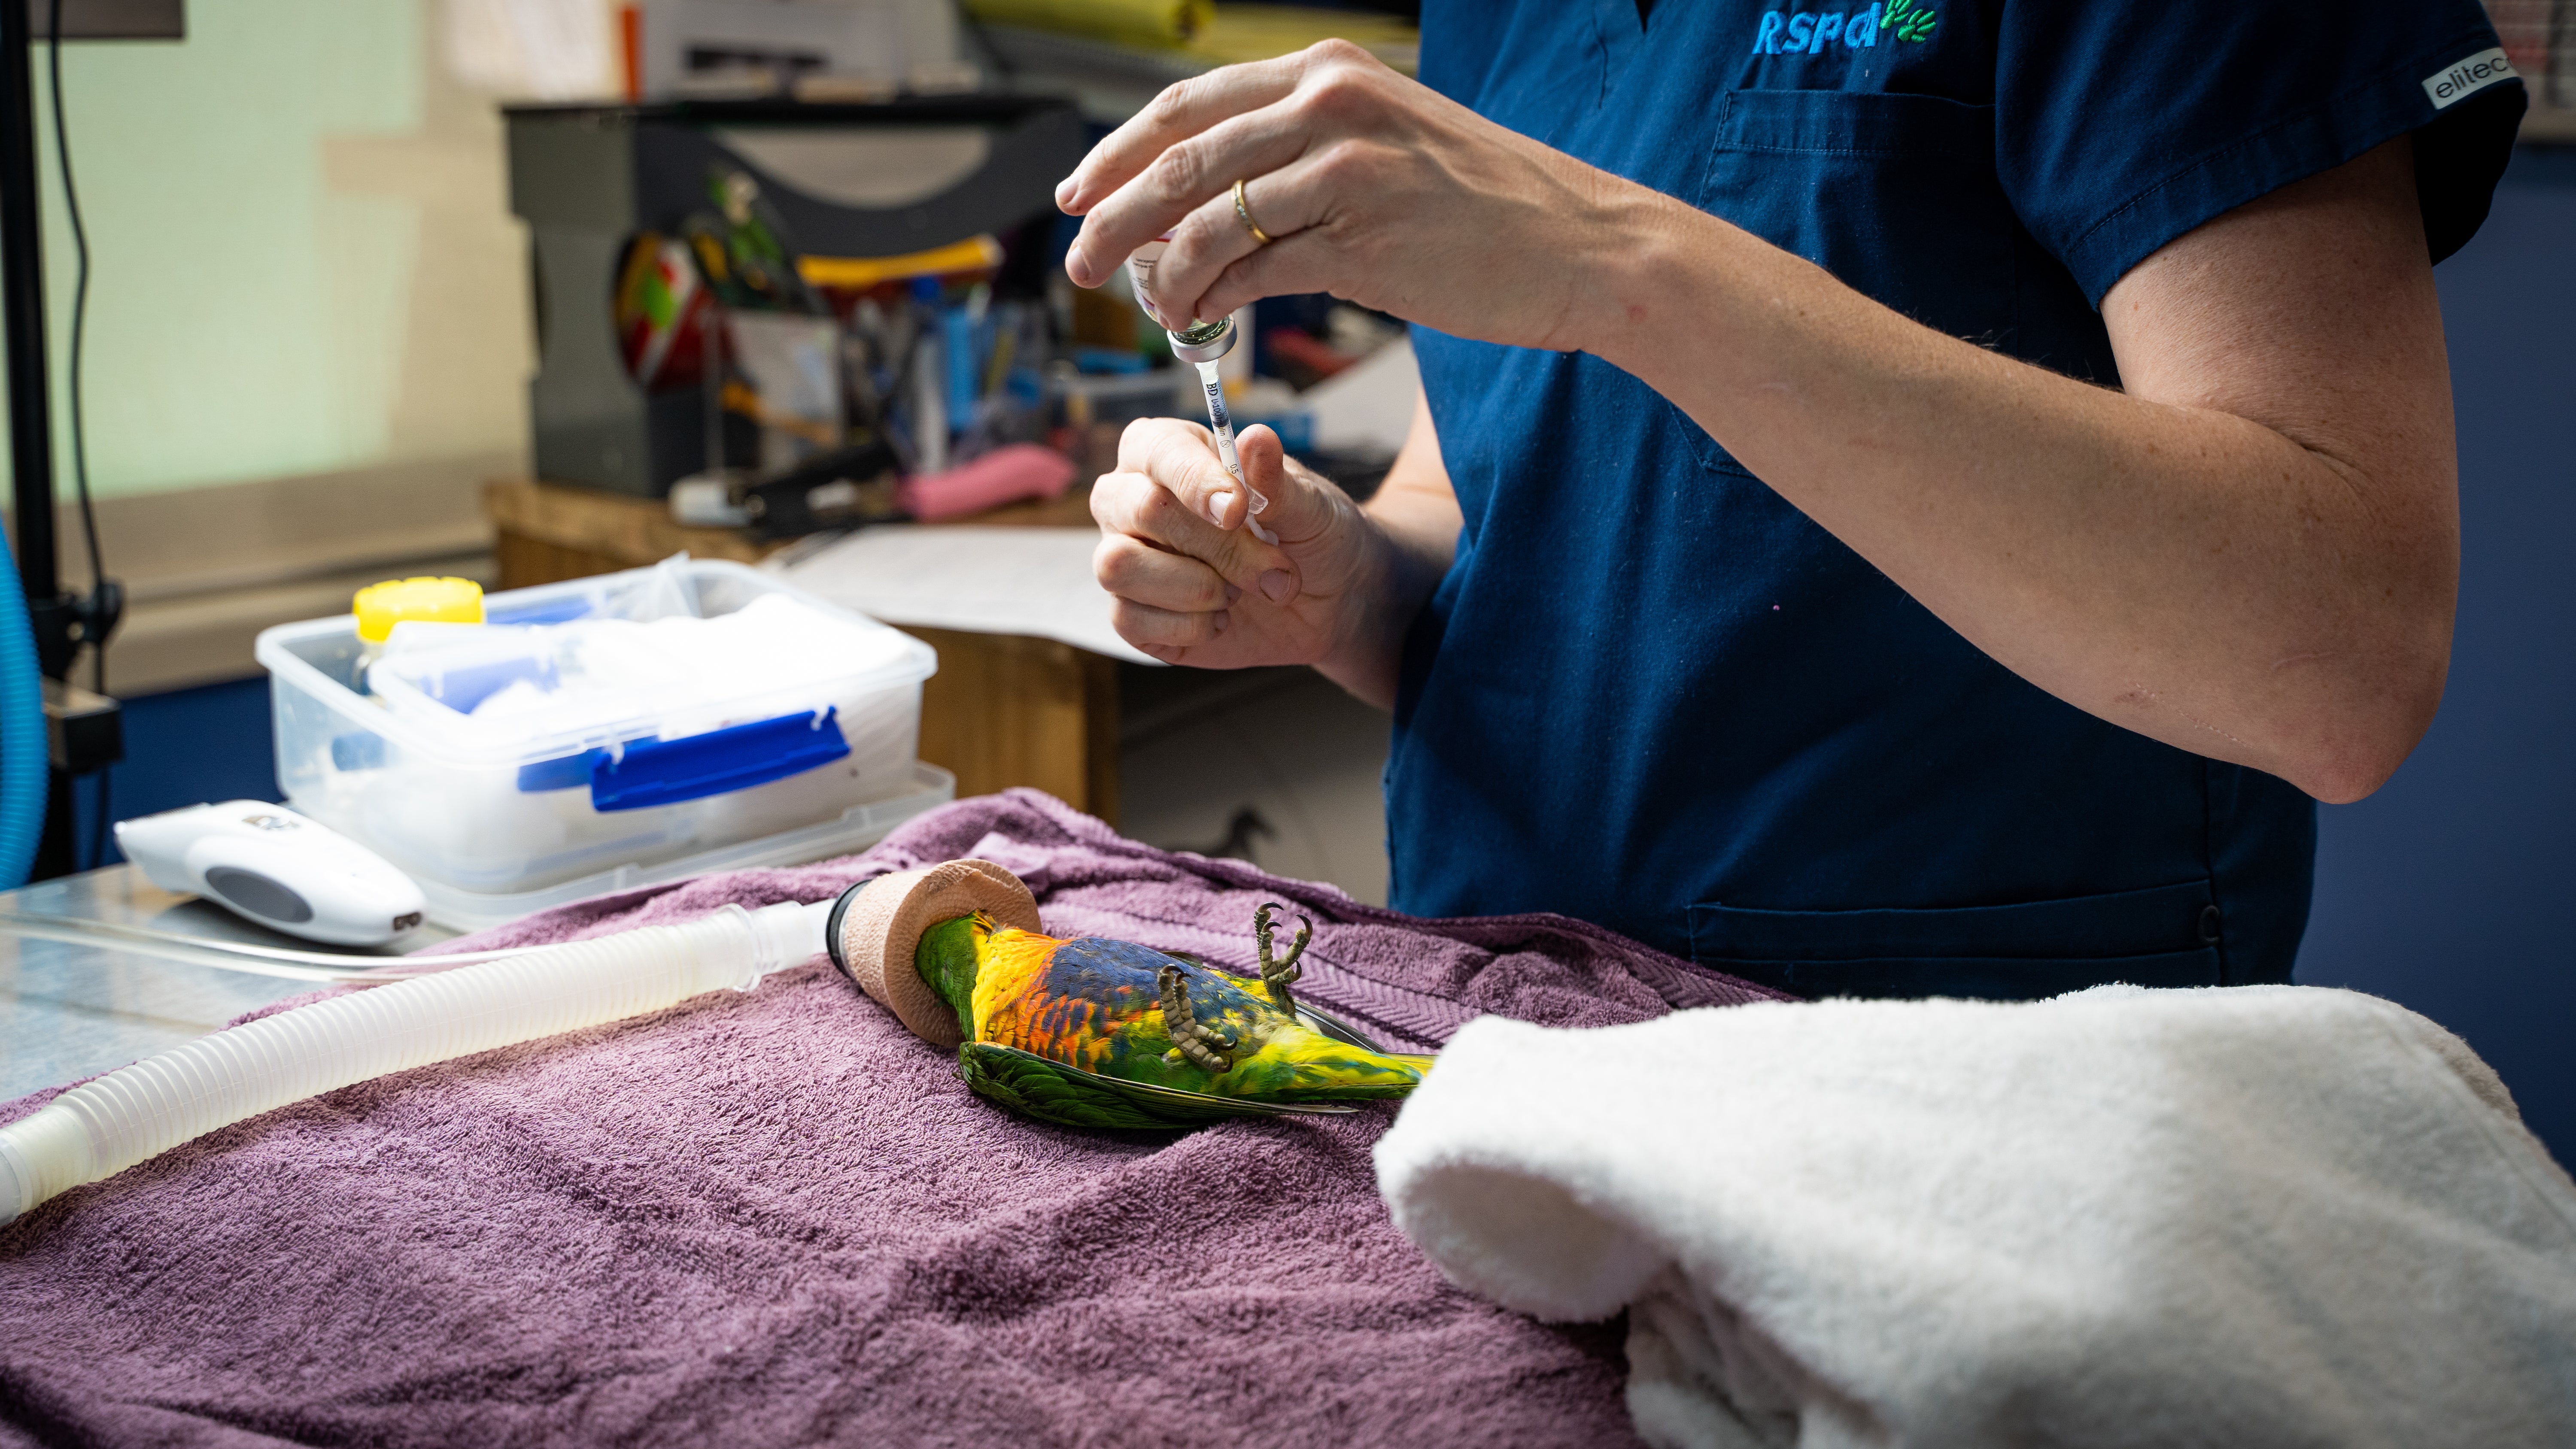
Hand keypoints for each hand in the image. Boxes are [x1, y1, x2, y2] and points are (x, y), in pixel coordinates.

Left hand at [1056, 40, 1636, 351]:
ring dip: (1158, 270)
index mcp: (1328, 71)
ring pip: (1207, 218)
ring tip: (1146, 305)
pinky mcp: (1361, 237)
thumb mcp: (1382, 149)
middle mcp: (1330, 103)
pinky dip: (1211, 299)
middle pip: (1179, 156)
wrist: (1581, 246)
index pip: (1189, 103)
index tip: (1078, 193)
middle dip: (1112, 214)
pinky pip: (1252, 270)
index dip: (1118, 150)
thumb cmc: (1484, 210)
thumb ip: (1294, 159)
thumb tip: (1197, 211)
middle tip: (1079, 261)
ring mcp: (1346, 168)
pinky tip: (1199, 320)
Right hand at [1091, 415, 1383, 672]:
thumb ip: (1278, 481)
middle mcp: (1134, 499)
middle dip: (1215, 546)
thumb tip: (1257, 438)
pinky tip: (1222, 618)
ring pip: (1117, 565)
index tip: (1238, 511)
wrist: (1329, 606)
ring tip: (1239, 592)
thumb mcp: (1312, 507)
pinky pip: (1129, 620)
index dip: (1196, 481)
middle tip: (1272, 568)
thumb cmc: (1314, 538)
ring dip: (1195, 587)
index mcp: (1172, 452)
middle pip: (1138, 509)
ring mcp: (1128, 556)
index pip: (1158, 450)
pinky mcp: (1131, 614)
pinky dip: (1189, 626)